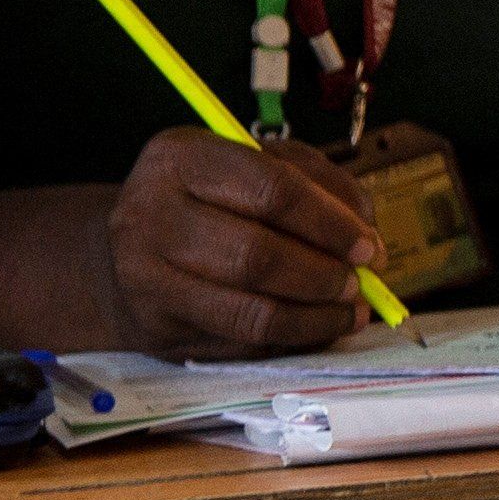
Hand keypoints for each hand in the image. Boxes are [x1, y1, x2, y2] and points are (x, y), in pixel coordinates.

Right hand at [94, 127, 379, 353]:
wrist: (130, 247)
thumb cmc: (213, 198)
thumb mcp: (261, 163)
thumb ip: (319, 182)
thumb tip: (365, 229)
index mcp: (183, 158)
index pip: (272, 190)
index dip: (331, 224)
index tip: (368, 245)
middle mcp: (151, 214)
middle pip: (257, 256)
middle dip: (324, 275)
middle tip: (360, 282)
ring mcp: (145, 276)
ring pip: (251, 311)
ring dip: (316, 316)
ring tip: (351, 309)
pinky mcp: (155, 326)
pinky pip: (240, 341)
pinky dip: (293, 338)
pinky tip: (319, 325)